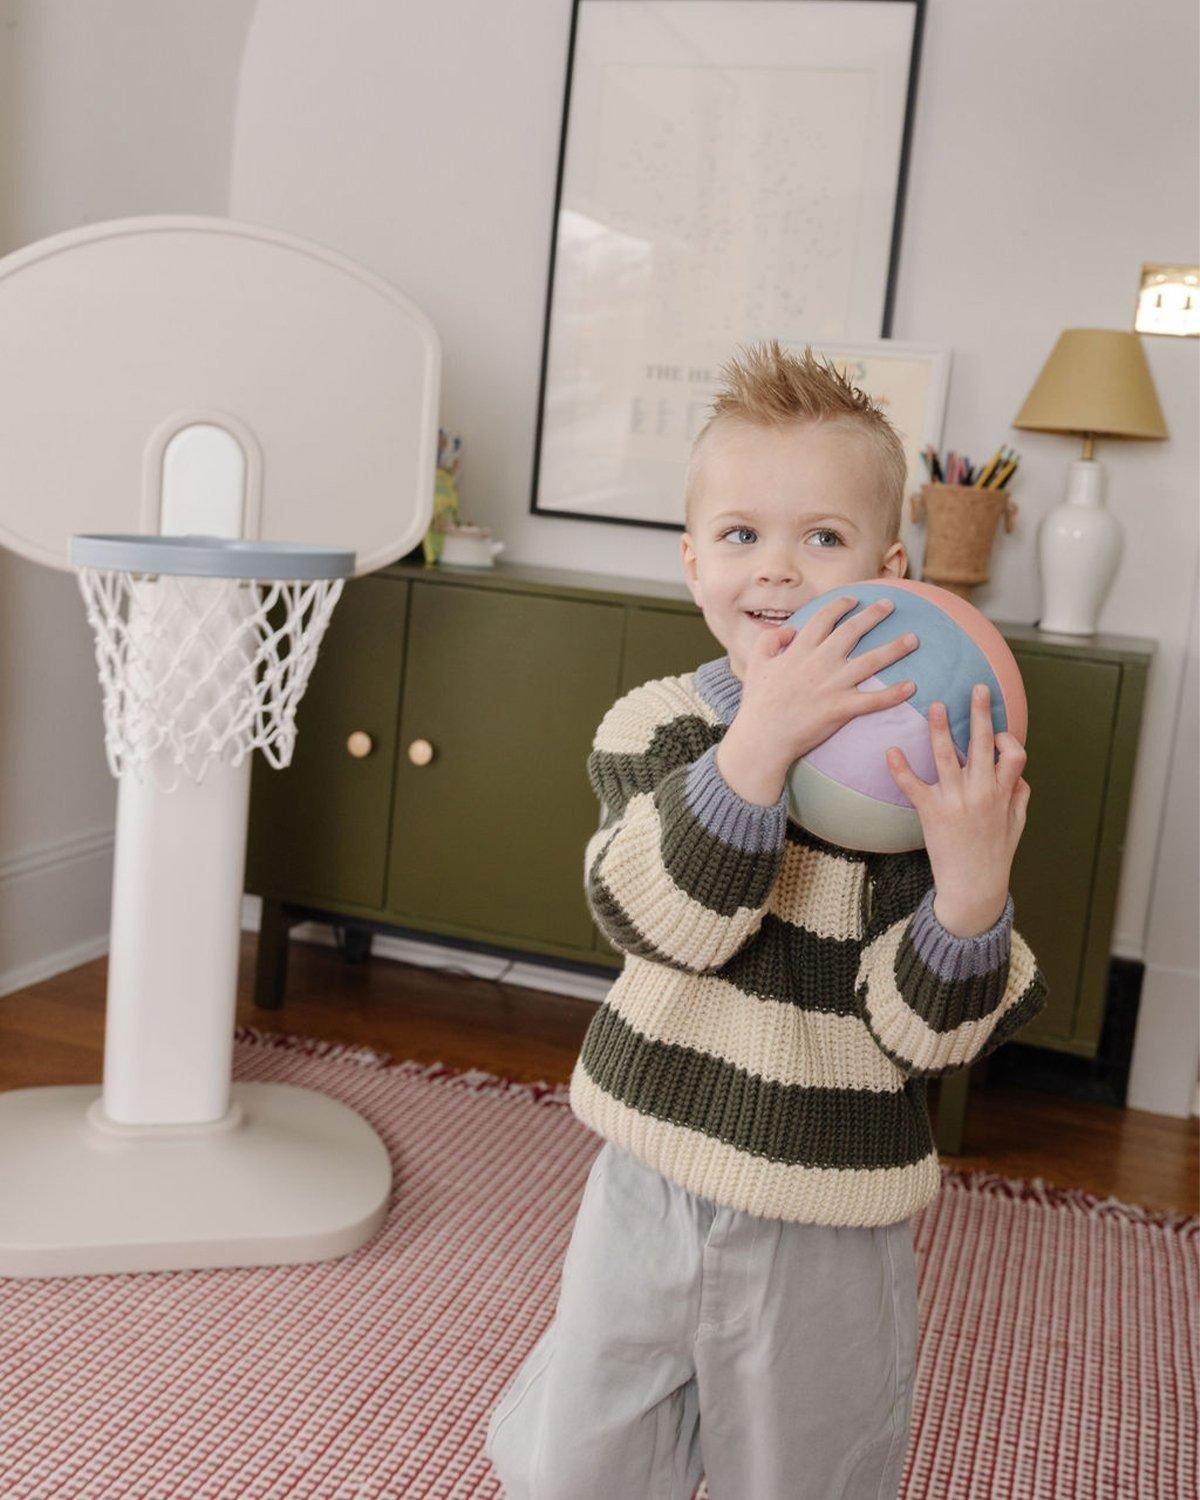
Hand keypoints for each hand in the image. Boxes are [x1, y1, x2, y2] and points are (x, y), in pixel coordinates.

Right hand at [736, 595, 920, 773]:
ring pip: (870, 661)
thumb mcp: (755, 665)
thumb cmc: (758, 703)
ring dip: (895, 649)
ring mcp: (832, 685)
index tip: (854, 599)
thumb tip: (787, 630)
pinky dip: (893, 694)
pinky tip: (911, 687)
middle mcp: (819, 662)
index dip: (840, 605)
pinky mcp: (840, 709)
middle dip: (874, 615)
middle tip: (891, 605)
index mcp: (799, 650)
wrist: (763, 737)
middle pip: (852, 631)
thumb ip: (769, 642)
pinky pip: (872, 700)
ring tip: (913, 639)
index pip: (824, 618)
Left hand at [884, 683, 1029, 936]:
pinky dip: (901, 768)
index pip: (1014, 754)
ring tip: (935, 705)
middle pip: (983, 744)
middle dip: (981, 712)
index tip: (997, 733)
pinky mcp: (932, 812)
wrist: (974, 886)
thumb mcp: (1017, 824)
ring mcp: (956, 801)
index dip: (1008, 739)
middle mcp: (982, 792)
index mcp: (1004, 794)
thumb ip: (1019, 795)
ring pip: (948, 757)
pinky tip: (891, 751)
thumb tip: (1017, 774)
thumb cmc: (995, 854)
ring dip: (941, 728)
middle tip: (977, 687)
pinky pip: (914, 786)